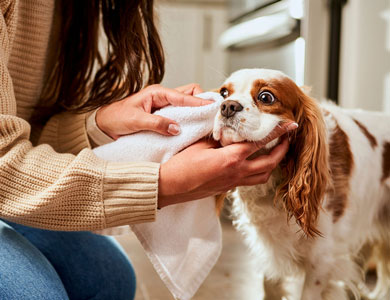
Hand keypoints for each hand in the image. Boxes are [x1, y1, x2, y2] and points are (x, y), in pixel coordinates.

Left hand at [96, 83, 209, 138]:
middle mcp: (162, 97)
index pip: (183, 95)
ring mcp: (163, 106)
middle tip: (209, 113)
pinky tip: (192, 126)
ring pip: (186, 103)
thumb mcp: (136, 121)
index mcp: (157, 93)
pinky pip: (180, 114)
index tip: (211, 108)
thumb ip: (157, 123)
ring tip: (204, 120)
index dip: (198, 102)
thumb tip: (176, 128)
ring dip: (195, 110)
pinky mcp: (162, 115)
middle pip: (189, 93)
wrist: (103, 124)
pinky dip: (188, 118)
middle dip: (200, 101)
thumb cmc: (116, 118)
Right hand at [158, 122, 297, 207]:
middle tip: (288, 139)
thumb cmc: (181, 165)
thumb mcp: (200, 145)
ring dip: (273, 164)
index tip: (289, 125)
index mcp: (231, 158)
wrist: (169, 187)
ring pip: (263, 176)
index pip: (259, 143)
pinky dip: (259, 171)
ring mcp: (233, 182)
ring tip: (275, 152)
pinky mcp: (228, 188)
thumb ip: (218, 137)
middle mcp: (237, 172)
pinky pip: (251, 181)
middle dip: (283, 151)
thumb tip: (228, 130)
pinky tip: (254, 163)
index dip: (277, 133)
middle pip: (269, 164)